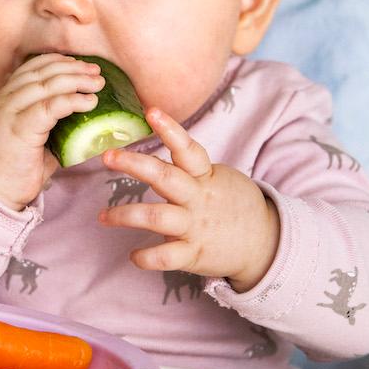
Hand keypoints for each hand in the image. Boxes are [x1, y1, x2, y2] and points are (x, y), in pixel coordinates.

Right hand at [0, 54, 104, 210]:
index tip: (78, 64)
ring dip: (76, 80)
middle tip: (95, 71)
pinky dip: (72, 100)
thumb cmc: (8, 174)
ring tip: (97, 84)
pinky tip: (89, 102)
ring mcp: (9, 113)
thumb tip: (76, 128)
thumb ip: (45, 129)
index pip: (30, 69)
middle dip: (72, 68)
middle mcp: (3, 101)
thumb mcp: (26, 142)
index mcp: (3, 101)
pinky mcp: (19, 128)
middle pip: (41, 72)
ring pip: (46, 85)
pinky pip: (50, 107)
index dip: (56, 62)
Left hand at [100, 107, 280, 292]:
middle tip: (108, 156)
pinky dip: (147, 257)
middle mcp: (198, 198)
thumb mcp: (218, 177)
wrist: (264, 242)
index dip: (170, 129)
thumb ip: (191, 166)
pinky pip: (167, 256)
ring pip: (158, 218)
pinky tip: (133, 255)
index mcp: (205, 176)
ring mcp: (196, 226)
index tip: (151, 111)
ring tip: (104, 217)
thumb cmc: (231, 204)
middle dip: (134, 165)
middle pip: (165, 177)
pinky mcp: (194, 254)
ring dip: (127, 215)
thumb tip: (158, 144)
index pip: (188, 148)